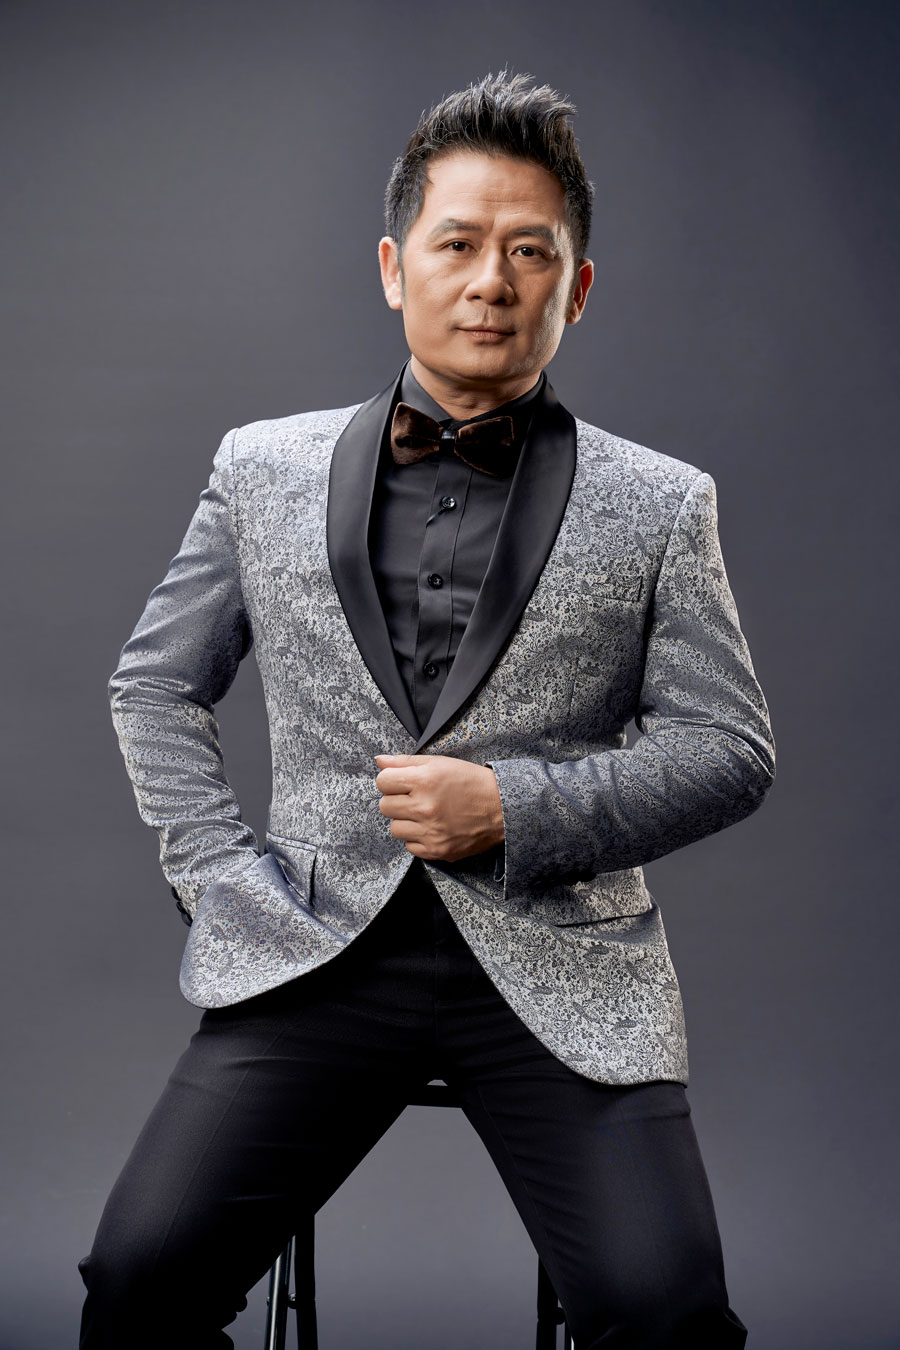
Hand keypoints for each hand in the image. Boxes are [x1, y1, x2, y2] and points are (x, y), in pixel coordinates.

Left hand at [374, 753, 504, 862]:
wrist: (502, 808)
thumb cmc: (472, 782)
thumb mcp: (440, 763)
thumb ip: (405, 762)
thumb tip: (379, 761)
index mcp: (425, 781)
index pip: (383, 782)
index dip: (391, 780)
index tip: (402, 783)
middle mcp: (425, 807)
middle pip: (384, 806)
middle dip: (396, 801)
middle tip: (414, 798)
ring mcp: (431, 831)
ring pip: (395, 829)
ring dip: (406, 821)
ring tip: (424, 814)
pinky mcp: (437, 850)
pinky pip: (410, 847)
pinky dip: (418, 838)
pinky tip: (432, 828)